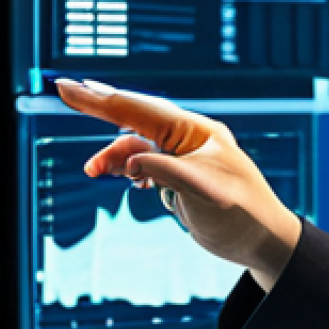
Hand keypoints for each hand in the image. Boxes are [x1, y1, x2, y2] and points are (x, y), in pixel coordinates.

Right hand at [55, 79, 300, 289]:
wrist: (264, 242)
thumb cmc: (241, 214)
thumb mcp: (201, 192)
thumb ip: (164, 171)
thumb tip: (129, 159)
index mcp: (195, 132)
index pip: (139, 110)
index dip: (101, 99)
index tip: (67, 86)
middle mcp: (189, 138)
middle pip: (135, 117)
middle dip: (101, 109)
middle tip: (64, 91)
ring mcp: (184, 157)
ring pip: (137, 145)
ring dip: (114, 156)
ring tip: (93, 172)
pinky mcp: (181, 178)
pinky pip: (146, 164)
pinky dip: (129, 169)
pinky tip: (124, 178)